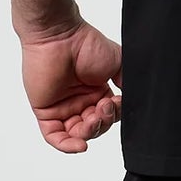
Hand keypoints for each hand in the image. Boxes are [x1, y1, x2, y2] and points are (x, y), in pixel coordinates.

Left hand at [17, 21, 122, 152]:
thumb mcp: (119, 63)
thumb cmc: (86, 43)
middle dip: (102, 123)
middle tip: (103, 108)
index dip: (114, 115)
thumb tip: (135, 102)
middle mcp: (80, 102)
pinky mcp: (46, 111)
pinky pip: (55, 137)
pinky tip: (81, 145)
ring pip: (77, 135)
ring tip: (92, 119)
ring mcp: (62, 107)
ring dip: (89, 132)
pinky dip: (68, 145)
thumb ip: (128, 83)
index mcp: (97, 92)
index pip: (109, 116)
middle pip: (95, 128)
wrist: (60, 35)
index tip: (117, 102)